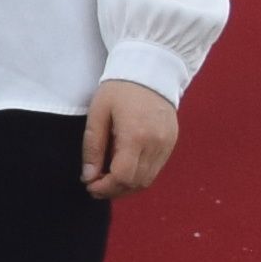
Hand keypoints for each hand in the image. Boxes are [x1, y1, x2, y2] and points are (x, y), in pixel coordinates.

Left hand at [82, 77, 181, 201]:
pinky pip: (155, 169)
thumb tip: (89, 176)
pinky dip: (138, 175)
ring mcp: (167, 144)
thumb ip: (93, 147)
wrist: (149, 70)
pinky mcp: (171, 142)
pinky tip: (123, 169)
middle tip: (95, 187)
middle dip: (114, 190)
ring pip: (148, 180)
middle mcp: (156, 143)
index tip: (90, 186)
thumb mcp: (98, 114)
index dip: (105, 187)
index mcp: (136, 135)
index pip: (123, 176)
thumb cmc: (119, 89)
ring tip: (107, 180)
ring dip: (126, 186)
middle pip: (136, 182)